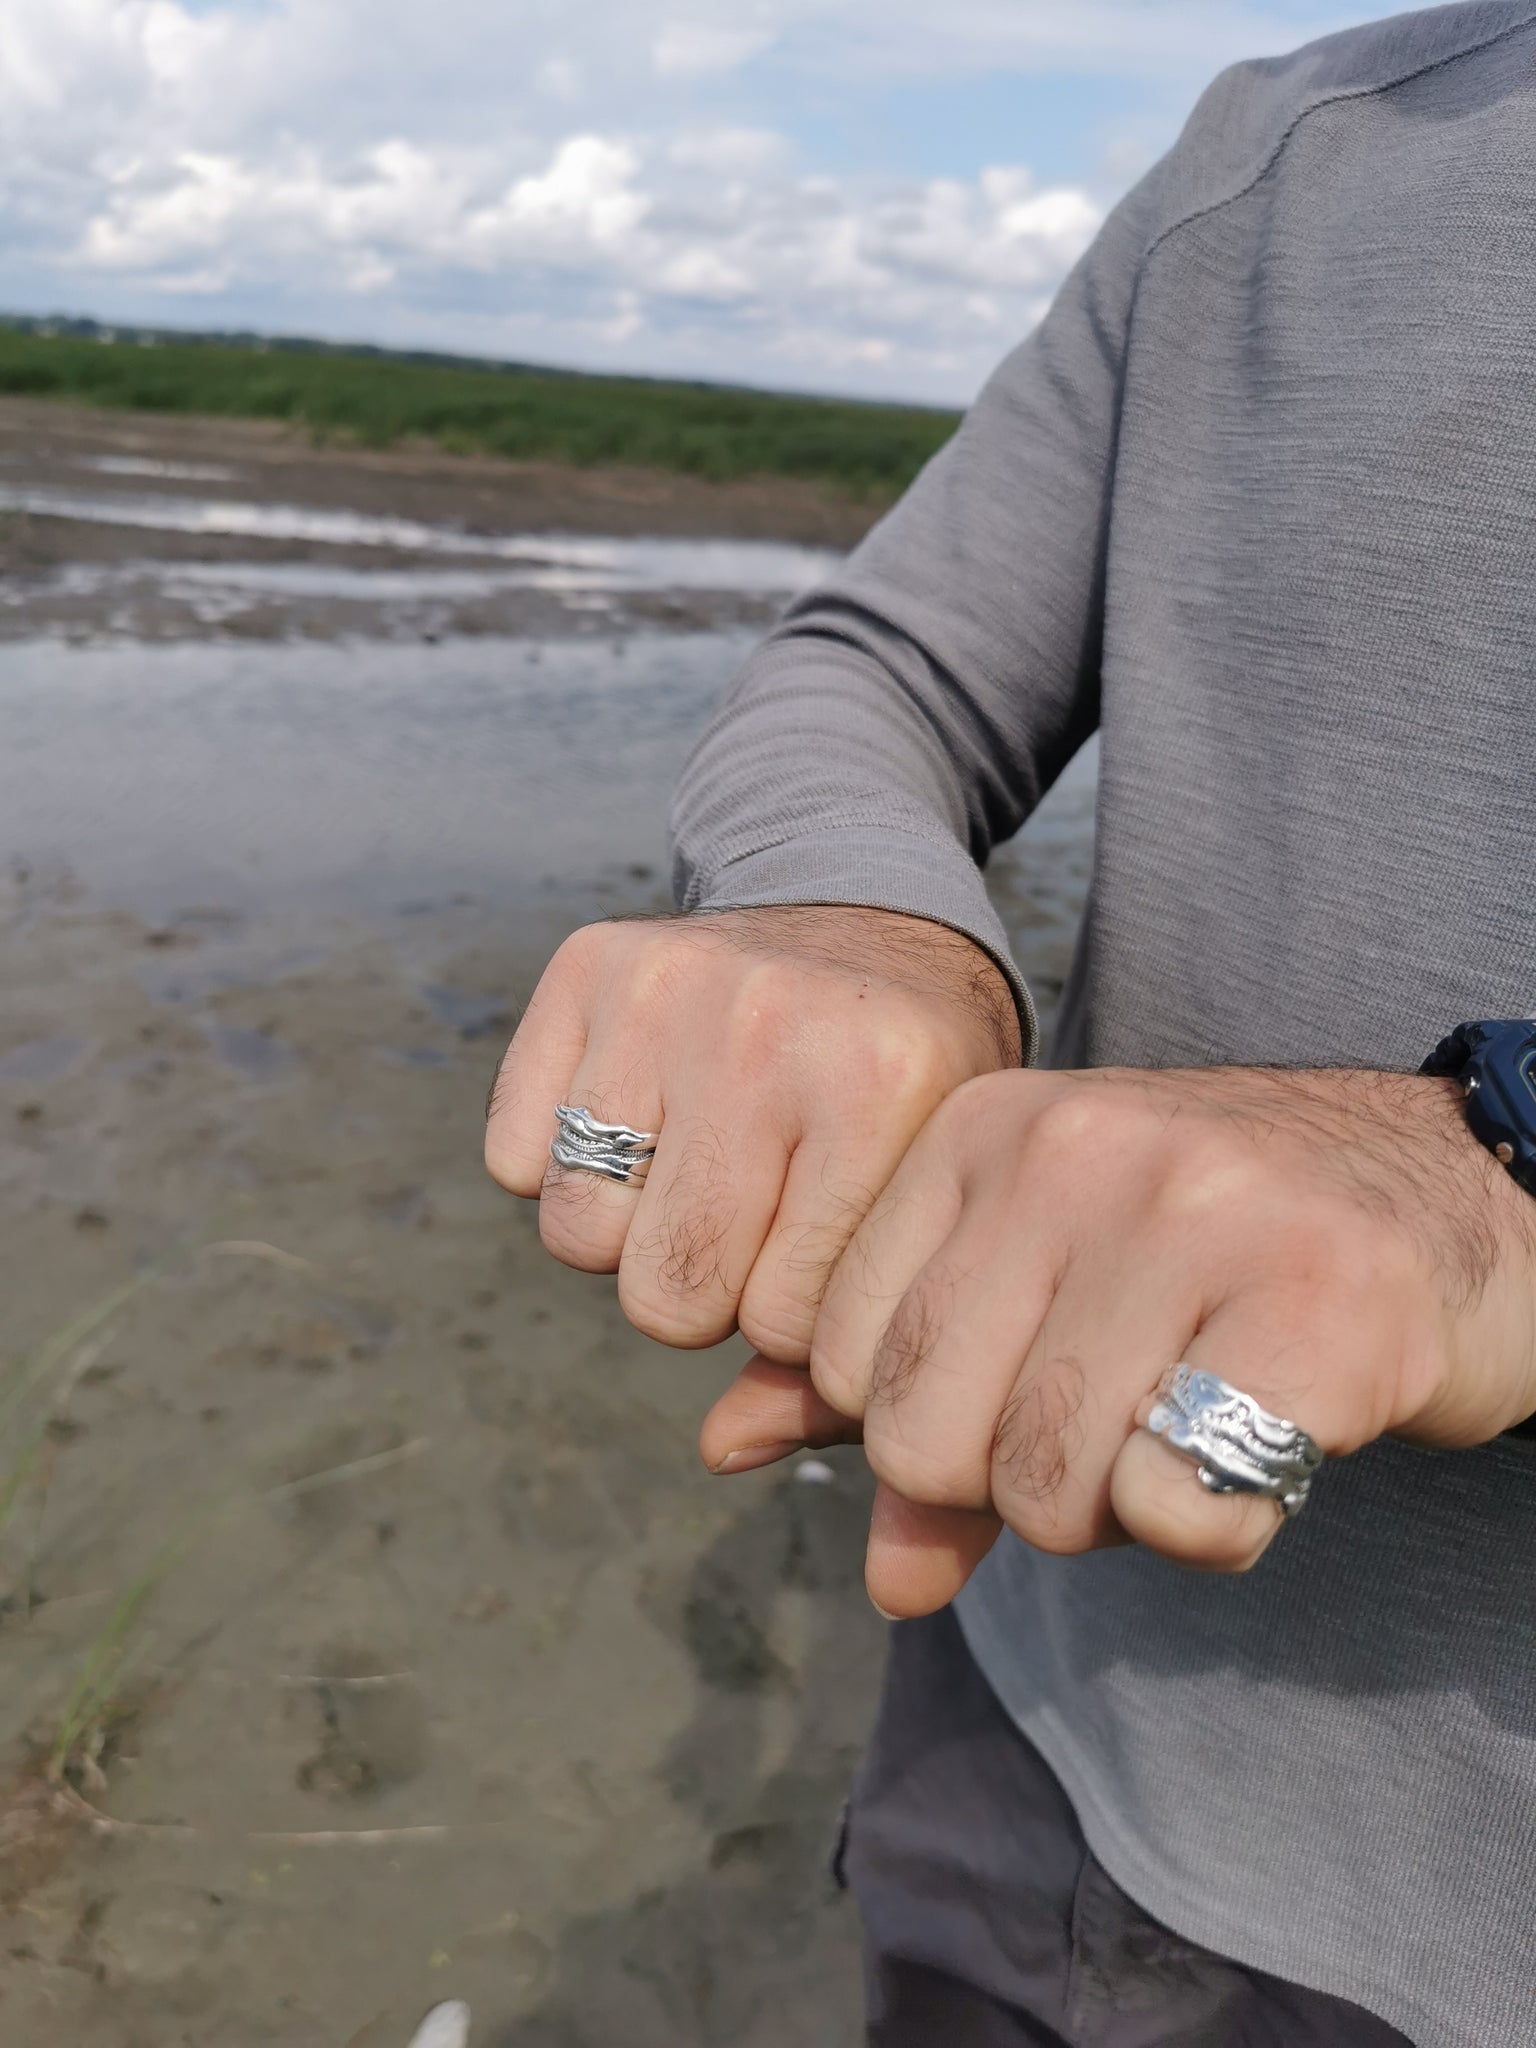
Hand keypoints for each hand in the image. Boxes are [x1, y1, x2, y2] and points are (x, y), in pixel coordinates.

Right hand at [485, 907, 1021, 1360]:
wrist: (870, 926)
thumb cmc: (906, 1103)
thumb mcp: (923, 1210)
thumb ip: (846, 1352)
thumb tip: (721, 1452)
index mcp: (883, 1088)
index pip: (785, 1325)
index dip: (795, 1320)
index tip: (819, 1257)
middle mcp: (770, 1026)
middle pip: (668, 1296)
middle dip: (706, 1293)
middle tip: (750, 1220)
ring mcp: (670, 987)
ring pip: (577, 1237)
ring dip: (630, 1236)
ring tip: (694, 1172)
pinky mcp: (586, 964)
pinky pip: (512, 1159)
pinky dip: (559, 1168)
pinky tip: (641, 1117)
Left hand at [701, 1065, 1535, 1613]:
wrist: (1458, 1200)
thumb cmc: (1220, 1259)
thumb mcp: (1035, 1283)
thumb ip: (887, 1374)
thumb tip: (725, 1454)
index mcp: (981, 1131)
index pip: (846, 1363)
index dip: (930, 1430)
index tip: (1037, 1385)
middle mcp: (1074, 1149)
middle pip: (929, 1438)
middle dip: (1016, 1487)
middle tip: (1123, 1421)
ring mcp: (1197, 1212)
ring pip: (1051, 1490)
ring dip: (1121, 1514)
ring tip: (1198, 1415)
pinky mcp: (1318, 1302)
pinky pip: (1182, 1509)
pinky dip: (1217, 1530)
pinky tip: (1273, 1442)